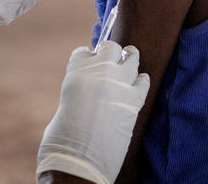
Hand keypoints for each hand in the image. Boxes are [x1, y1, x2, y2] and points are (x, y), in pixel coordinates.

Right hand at [37, 42, 149, 183]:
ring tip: (130, 58)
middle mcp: (98, 71)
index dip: (87, 57)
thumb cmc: (63, 137)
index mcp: (75, 70)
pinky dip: (142, 80)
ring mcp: (119, 83)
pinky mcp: (134, 100)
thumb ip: (79, 91)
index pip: (83, 52)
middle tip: (112, 59)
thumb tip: (89, 91)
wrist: (79, 159)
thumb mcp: (65, 103)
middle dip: (110, 53)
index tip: (90, 61)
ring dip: (130, 59)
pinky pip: (143, 81)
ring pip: (131, 58)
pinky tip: (140, 81)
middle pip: (110, 47)